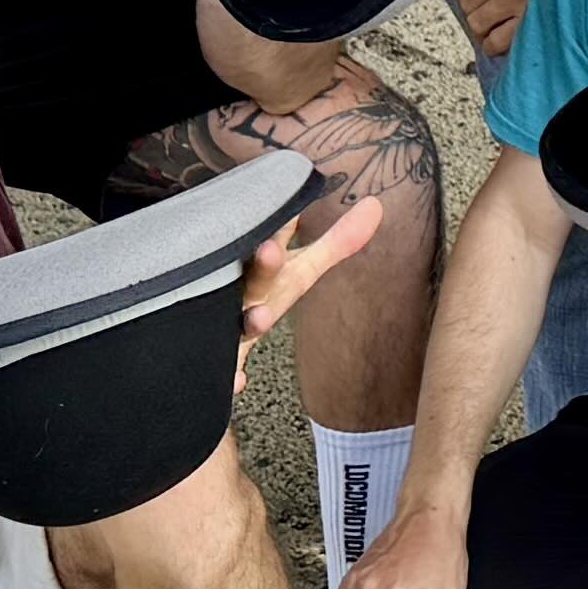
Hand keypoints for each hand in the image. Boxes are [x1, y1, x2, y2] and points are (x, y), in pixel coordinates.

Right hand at [232, 193, 386, 388]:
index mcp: (269, 270)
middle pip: (256, 277)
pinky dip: (230, 376)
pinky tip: (238, 382)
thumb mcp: (299, 271)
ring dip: (251, 320)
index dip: (285, 228)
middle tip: (271, 250)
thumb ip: (336, 242)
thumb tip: (375, 205)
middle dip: (264, 266)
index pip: (277, 242)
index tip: (292, 210)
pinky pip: (225, 368)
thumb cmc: (263, 295)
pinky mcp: (222, 359)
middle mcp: (247, 292)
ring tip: (262, 317)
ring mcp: (229, 325)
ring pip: (235, 319)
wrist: (212, 332)